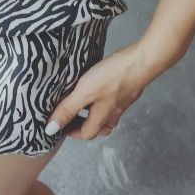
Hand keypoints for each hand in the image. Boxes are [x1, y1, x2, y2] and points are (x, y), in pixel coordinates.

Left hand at [44, 40, 160, 140]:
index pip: (85, 134)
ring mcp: (122, 102)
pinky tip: (98, 86)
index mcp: (102, 117)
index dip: (70, 132)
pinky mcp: (127, 89)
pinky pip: (113, 102)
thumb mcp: (85, 92)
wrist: (143, 61)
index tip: (60, 125)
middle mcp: (114, 113)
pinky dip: (102, 100)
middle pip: (97, 127)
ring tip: (81, 100)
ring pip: (106, 115)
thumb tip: (51, 128)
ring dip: (92, 113)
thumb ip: (68, 109)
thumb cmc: (115, 76)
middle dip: (82, 124)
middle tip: (69, 115)